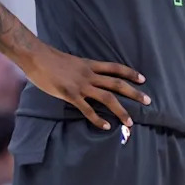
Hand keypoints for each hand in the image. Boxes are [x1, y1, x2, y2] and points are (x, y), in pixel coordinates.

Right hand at [22, 44, 149, 129]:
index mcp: (90, 65)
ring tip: (130, 122)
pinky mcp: (70, 95)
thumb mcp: (72, 61)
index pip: (115, 68)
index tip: (143, 79)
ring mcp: (81, 85)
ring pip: (107, 98)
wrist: (37, 56)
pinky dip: (98, 119)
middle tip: (147, 101)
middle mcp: (89, 74)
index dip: (130, 73)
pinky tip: (106, 127)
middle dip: (134, 93)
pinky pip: (87, 109)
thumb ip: (81, 70)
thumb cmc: (50, 58)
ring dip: (120, 110)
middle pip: (117, 84)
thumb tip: (86, 76)